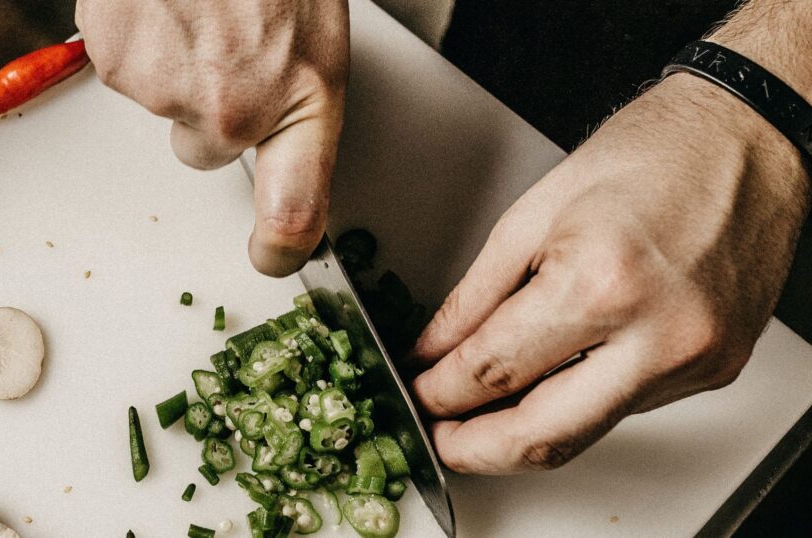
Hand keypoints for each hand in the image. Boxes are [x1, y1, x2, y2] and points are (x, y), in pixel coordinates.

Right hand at [76, 1, 349, 275]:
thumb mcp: (314, 33)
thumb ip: (292, 102)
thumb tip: (268, 145)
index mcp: (302, 100)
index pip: (296, 211)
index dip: (282, 247)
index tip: (272, 255)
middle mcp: (232, 110)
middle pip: (204, 149)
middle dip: (210, 109)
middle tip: (227, 46)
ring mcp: (167, 89)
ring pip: (162, 104)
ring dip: (175, 64)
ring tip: (198, 8)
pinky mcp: (115, 60)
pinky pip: (124, 68)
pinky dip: (139, 39)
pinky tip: (165, 2)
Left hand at [410, 73, 809, 473]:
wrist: (746, 138)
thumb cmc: (651, 153)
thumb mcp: (533, 213)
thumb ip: (474, 296)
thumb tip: (434, 350)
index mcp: (601, 282)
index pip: (495, 371)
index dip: (440, 393)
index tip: (418, 394)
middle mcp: (657, 334)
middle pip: (543, 436)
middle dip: (475, 449)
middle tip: (439, 436)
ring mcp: (694, 359)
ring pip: (585, 433)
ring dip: (523, 433)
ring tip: (480, 414)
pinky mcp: (715, 369)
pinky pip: (625, 407)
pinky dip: (575, 403)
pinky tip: (548, 382)